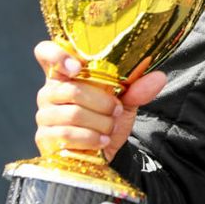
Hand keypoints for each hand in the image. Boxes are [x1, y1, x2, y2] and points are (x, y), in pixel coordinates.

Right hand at [33, 40, 167, 161]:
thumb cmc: (108, 119)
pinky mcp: (45, 137)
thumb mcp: (126, 101)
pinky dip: (91, 138)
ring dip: (100, 122)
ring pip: (73, 114)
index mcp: (65, 74)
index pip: (45, 52)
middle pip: (71, 90)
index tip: (78, 67)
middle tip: (116, 110)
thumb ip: (138, 88)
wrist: (105, 151)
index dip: (56, 55)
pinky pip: (67, 134)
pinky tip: (102, 140)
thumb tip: (159, 77)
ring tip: (110, 127)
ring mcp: (45, 115)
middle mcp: (50, 91)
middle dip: (102, 103)